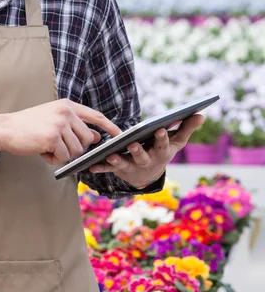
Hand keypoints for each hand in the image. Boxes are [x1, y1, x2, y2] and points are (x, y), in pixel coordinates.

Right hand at [0, 98, 121, 163]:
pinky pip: (63, 157)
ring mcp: (60, 124)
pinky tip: (41, 150)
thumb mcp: (54, 118)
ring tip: (46, 146)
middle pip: (87, 139)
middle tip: (57, 146)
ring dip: (62, 154)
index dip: (110, 127)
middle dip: (75, 148)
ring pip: (76, 151)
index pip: (96, 116)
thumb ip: (75, 125)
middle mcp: (66, 112)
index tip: (120, 135)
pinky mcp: (52, 137)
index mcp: (68, 105)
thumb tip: (97, 137)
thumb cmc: (30, 125)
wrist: (6, 128)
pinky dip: (52, 159)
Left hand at [88, 114, 203, 188]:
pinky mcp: (119, 170)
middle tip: (132, 144)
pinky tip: (91, 165)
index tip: (160, 129)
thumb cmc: (163, 151)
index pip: (163, 145)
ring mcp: (132, 166)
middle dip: (138, 151)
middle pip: (142, 156)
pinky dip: (100, 167)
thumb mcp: (176, 143)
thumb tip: (201, 114)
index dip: (162, 138)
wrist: (148, 176)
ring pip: (124, 164)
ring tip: (110, 154)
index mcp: (161, 153)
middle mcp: (147, 161)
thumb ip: (187, 128)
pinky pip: (109, 169)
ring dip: (117, 160)